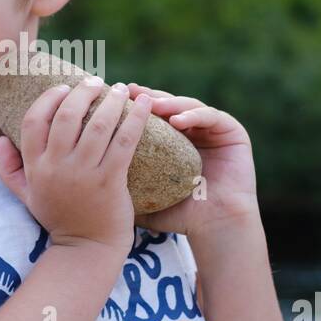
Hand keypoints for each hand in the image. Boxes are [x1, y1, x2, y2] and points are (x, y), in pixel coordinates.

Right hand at [0, 78, 151, 252]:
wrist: (87, 248)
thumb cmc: (59, 217)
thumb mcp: (26, 195)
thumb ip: (9, 168)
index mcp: (36, 167)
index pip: (34, 121)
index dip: (48, 98)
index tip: (64, 87)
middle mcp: (57, 168)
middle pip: (66, 117)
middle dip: (83, 92)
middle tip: (96, 83)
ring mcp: (84, 175)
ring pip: (97, 126)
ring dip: (111, 101)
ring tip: (120, 90)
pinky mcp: (111, 181)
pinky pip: (124, 141)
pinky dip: (135, 119)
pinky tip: (143, 104)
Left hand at [125, 82, 258, 238]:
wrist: (216, 228)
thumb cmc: (181, 216)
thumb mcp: (148, 194)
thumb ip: (125, 183)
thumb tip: (87, 177)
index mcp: (174, 142)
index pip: (152, 117)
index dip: (133, 107)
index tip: (113, 100)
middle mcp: (194, 132)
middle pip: (169, 105)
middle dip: (150, 97)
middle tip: (132, 92)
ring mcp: (214, 130)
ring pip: (188, 106)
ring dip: (170, 103)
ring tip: (153, 106)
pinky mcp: (233, 131)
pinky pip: (212, 116)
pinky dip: (194, 115)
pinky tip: (178, 121)